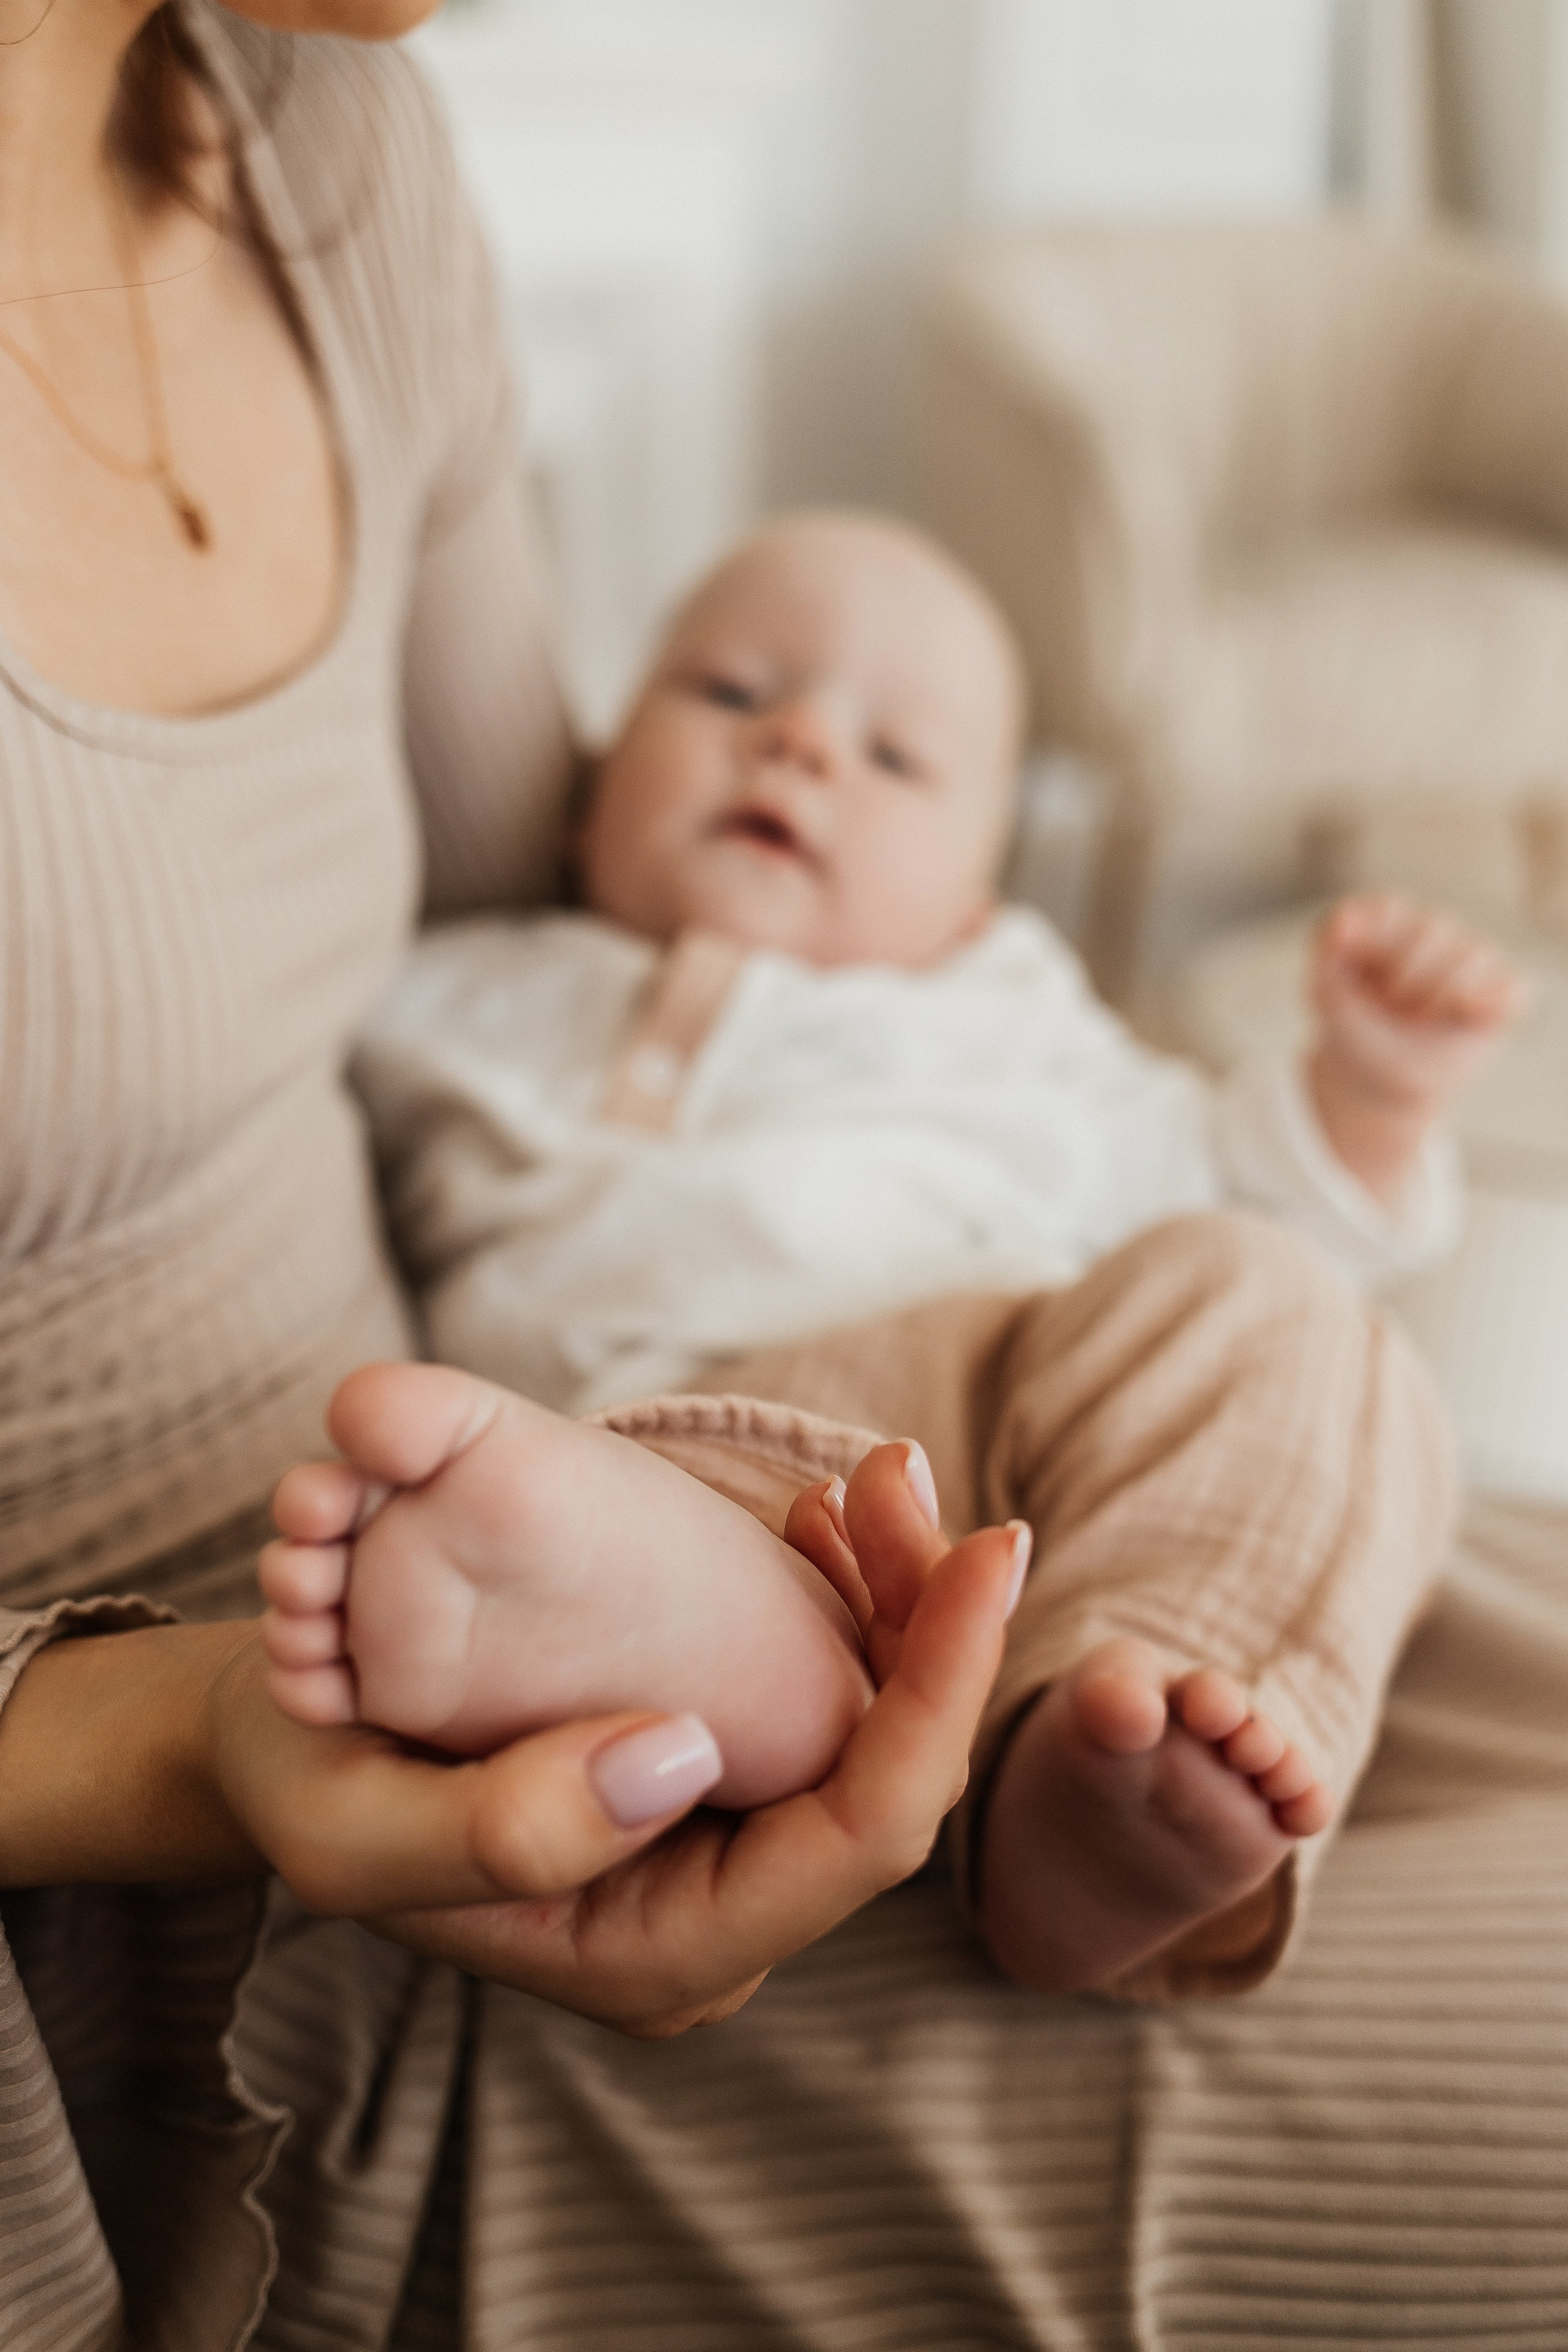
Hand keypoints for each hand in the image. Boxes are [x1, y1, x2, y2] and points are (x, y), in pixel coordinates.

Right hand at [367, 1446, 1024, 2036]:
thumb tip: (686, 1753)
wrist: (274, 1741)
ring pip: (862, 1724)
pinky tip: (817, 1518)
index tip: (992, 1549)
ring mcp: (716, 1848)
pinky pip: (809, 1695)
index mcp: (661, 1956)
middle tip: (905, 1472)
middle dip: (924, 1616)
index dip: (944, 1689)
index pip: (865, 1832)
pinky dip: (827, 1599)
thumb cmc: (303, 1784)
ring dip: (887, 1596)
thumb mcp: (352, 1828)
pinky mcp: (698, 1774)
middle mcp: (716, 1913)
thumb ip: (504, 1832)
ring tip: (874, 1477)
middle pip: (887, 1768)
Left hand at [1307, 893, 1525, 1199]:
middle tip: (1391, 1002)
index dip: (1374, 946)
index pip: (1388, 912)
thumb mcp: (1327, 995)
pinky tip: (1465, 1018)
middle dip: (1405, 974)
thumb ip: (1326, 953)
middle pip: (1432, 930)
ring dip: (1442, 992)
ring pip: (1473, 955)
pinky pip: (1512, 989)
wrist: (1376, 1080)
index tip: (1359, 977)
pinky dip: (1490, 1004)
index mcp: (1387, 924)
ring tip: (1421, 1015)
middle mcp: (1430, 934)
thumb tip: (1342, 918)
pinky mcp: (1497, 995)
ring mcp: (1468, 962)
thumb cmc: (1352, 1029)